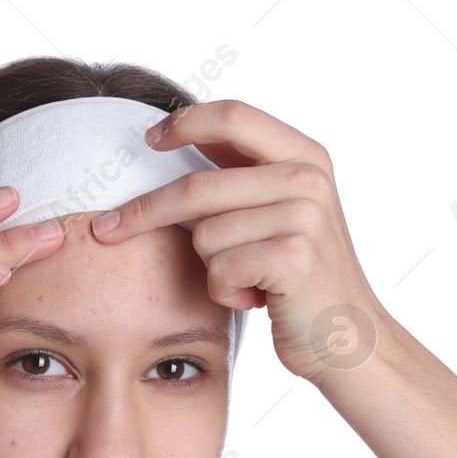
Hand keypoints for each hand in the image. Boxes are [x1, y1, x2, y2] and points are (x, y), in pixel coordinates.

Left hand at [87, 99, 385, 382]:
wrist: (351, 340)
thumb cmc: (305, 281)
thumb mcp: (285, 212)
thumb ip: (246, 174)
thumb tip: (181, 130)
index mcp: (306, 156)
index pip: (232, 117)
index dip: (184, 124)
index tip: (147, 138)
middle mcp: (308, 179)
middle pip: (199, 185)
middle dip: (144, 212)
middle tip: (105, 229)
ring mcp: (304, 217)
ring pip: (204, 235)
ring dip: (211, 269)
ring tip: (247, 282)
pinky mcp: (293, 258)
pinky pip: (219, 269)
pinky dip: (225, 292)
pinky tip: (256, 299)